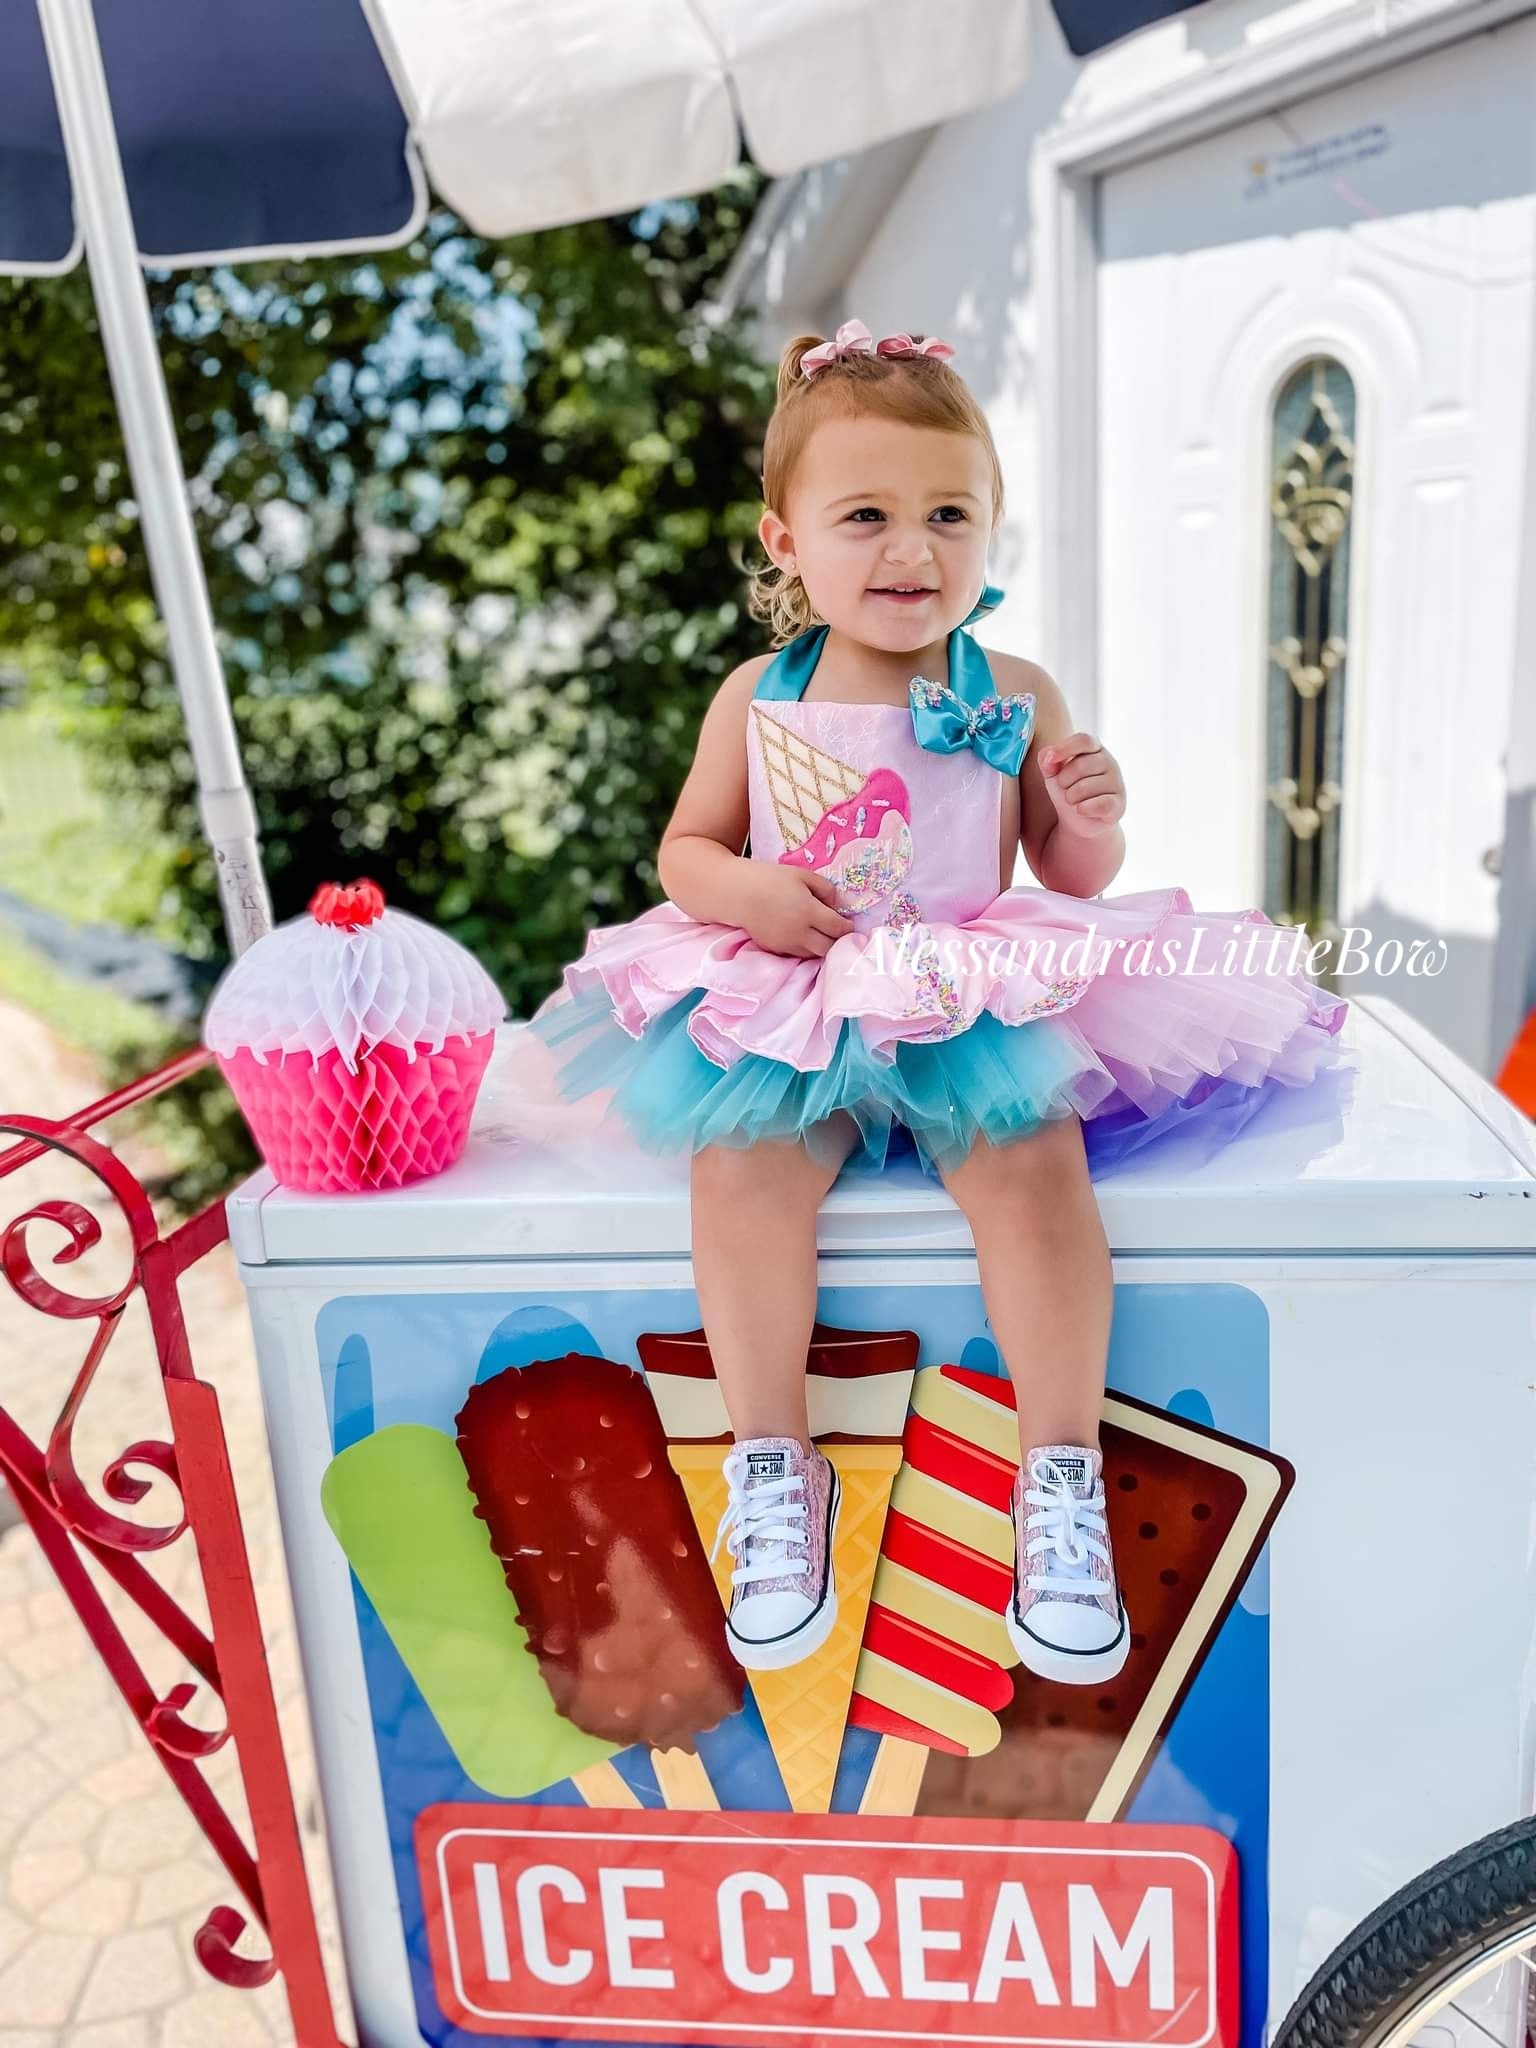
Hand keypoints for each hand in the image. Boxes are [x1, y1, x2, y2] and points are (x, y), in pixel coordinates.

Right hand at [736, 860, 854, 958]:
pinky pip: (797, 954)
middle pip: (829, 948)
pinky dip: (805, 948)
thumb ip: (826, 890)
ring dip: (821, 946)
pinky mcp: (775, 949)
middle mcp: (800, 932)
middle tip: (837, 932)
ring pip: (814, 954)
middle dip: (837, 941)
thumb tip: (837, 906)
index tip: (849, 924)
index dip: (848, 928)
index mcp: (809, 911)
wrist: (737, 894)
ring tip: (821, 934)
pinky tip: (803, 935)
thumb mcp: (802, 875)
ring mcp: (786, 944)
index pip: (838, 928)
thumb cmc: (770, 878)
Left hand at [1038, 733, 1125, 837]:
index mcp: (1094, 749)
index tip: (1050, 759)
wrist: (1078, 821)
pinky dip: (1082, 810)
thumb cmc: (1067, 790)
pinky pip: (1098, 805)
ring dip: (1070, 798)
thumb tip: (1048, 756)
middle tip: (1065, 789)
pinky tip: (1081, 810)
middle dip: (1063, 782)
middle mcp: (1110, 762)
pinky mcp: (1119, 804)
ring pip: (1084, 788)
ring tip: (1074, 801)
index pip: (1083, 740)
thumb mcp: (1053, 773)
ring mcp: (1117, 783)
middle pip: (1079, 766)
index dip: (1064, 748)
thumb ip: (1047, 760)